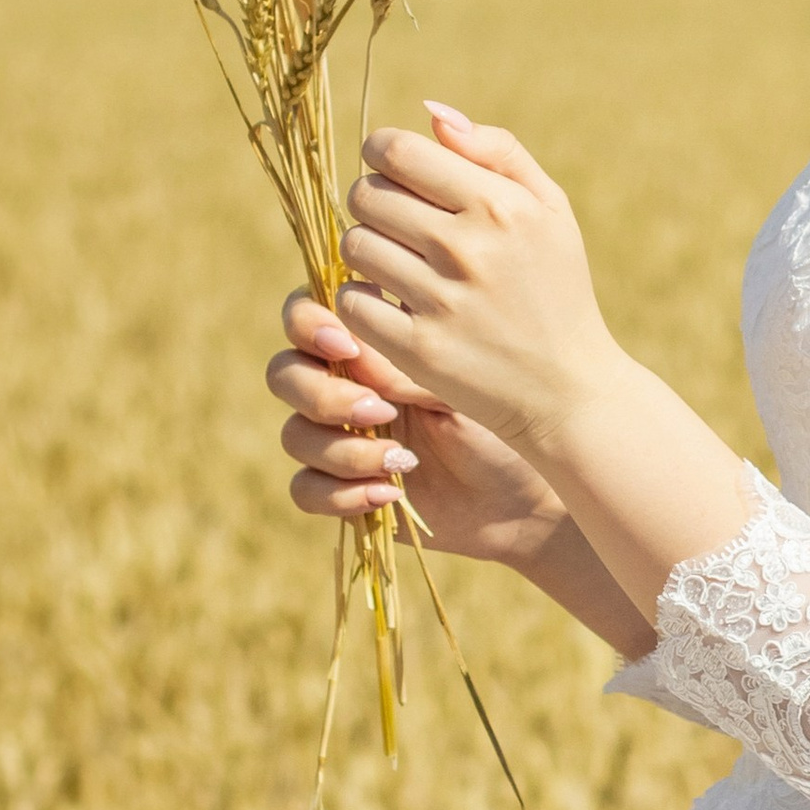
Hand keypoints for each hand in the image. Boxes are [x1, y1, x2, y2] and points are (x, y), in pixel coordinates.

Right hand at [265, 291, 572, 572]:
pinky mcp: (340, 488)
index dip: (308, 324)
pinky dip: (340, 493)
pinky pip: (305, 489)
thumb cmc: (503, 420)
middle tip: (380, 409)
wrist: (525, 495)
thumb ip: (402, 362)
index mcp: (369, 342)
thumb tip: (354, 352)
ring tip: (403, 460)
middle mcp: (345, 385)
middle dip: (322, 393)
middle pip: (283, 373)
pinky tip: (389, 493)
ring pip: (293, 434)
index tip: (348, 345)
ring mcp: (339, 437)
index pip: (305, 313)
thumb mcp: (459, 382)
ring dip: (342, 448)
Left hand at [332, 103, 613, 465]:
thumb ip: (498, 151)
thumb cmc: (556, 288)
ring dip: (366, 251)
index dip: (380, 153)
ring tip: (396, 264)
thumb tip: (431, 113)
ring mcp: (441, 300)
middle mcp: (469, 247)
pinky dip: (362, 301)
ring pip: (355, 246)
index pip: (397, 151)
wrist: (570, 389)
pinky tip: (390, 305)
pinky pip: (352, 302)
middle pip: (366, 196)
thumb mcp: (551, 210)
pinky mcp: (418, 349)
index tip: (390, 170)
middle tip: (394, 222)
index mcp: (500, 205)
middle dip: (372, 202)